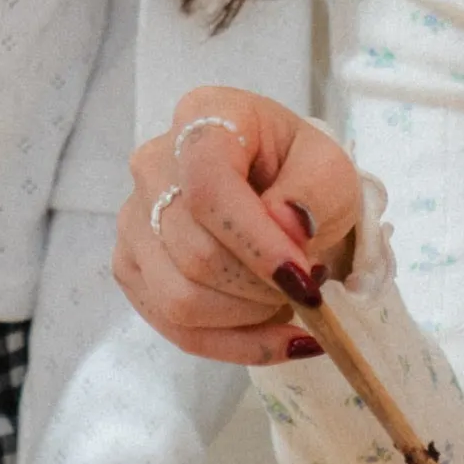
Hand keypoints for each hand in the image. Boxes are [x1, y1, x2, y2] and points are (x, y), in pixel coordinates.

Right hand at [113, 84, 364, 364]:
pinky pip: (175, 328)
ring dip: (248, 317)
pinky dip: (235, 345)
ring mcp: (133, 221)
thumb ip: (315, 190)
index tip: (303, 277)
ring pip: (178, 299)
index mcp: (202, 119)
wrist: (284, 197)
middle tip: (308, 286)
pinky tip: (277, 336)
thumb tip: (285, 226)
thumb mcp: (331, 169)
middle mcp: (152, 166)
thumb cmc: (302, 175)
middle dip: (261, 287)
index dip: (253, 241)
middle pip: (193, 252)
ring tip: (288, 301)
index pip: (207, 185)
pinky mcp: (132, 269)